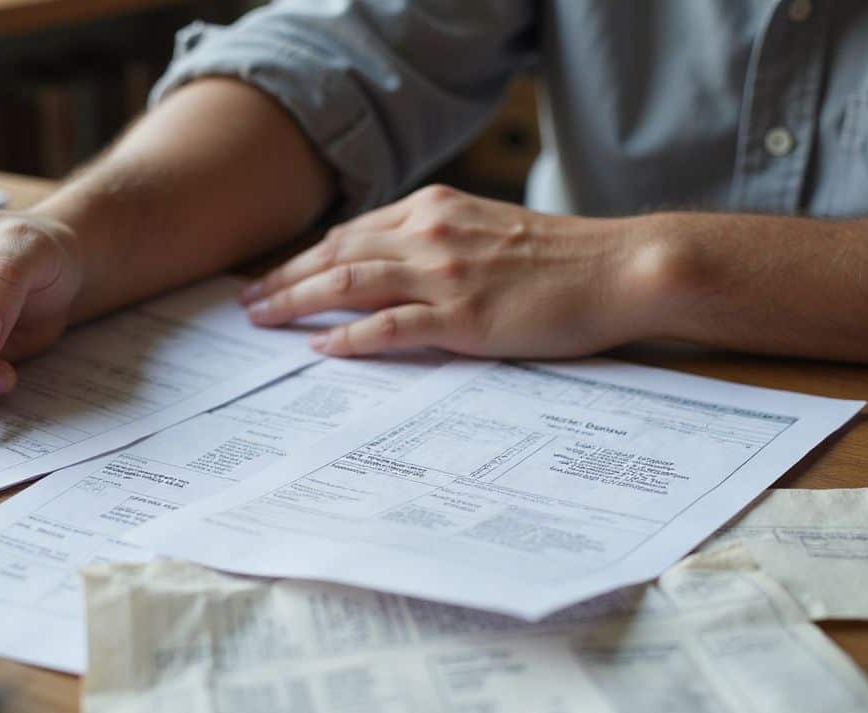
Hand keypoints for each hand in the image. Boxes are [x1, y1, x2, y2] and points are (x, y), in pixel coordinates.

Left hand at [239, 185, 658, 357]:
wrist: (620, 267)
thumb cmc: (563, 257)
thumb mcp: (491, 230)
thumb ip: (444, 240)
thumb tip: (402, 265)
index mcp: (436, 209)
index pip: (353, 232)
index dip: (307, 255)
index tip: (276, 275)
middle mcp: (431, 233)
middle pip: (336, 253)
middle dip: (284, 277)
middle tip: (247, 302)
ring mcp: (444, 274)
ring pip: (347, 283)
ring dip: (296, 302)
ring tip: (262, 321)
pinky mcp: (462, 316)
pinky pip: (387, 327)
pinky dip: (346, 337)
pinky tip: (319, 348)